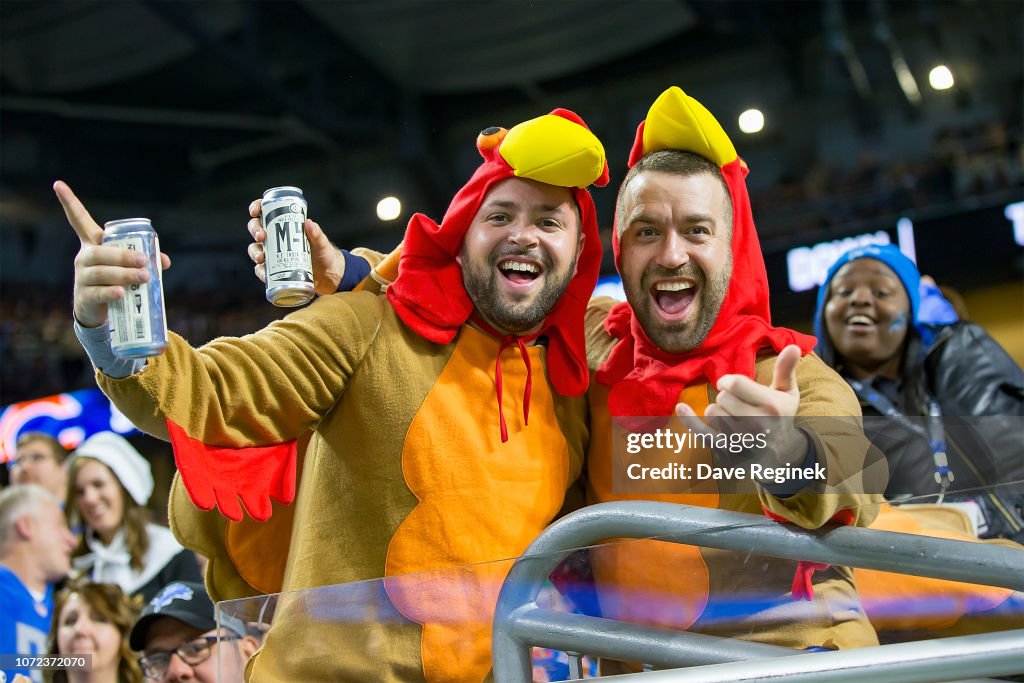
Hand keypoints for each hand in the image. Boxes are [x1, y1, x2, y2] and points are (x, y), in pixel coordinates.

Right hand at [54, 180, 170, 327]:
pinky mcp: (85, 296)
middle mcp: (84, 257)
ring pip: (100, 272)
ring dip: (123, 274)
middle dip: (123, 255)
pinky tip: (121, 292)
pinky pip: (98, 293)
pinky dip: (111, 292)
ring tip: (143, 277)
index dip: (69, 203)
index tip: (58, 184)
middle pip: (99, 252)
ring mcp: (82, 277)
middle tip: (144, 261)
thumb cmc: (116, 281)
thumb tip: (164, 260)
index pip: (78, 221)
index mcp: (93, 244)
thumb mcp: (127, 267)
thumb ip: (146, 260)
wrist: (100, 310)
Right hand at [247, 198, 345, 295]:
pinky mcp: (274, 271)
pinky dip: (260, 272)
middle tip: (261, 236)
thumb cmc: (326, 254)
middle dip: (255, 230)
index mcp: (285, 226)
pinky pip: (262, 270)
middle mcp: (276, 239)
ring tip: (261, 258)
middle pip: (257, 230)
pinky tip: (263, 273)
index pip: (266, 212)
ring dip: (254, 252)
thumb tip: (309, 222)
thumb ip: (317, 234)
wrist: (330, 276)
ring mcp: (273, 255)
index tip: (255, 212)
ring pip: (256, 250)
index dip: (256, 208)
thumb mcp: (322, 243)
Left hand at [675, 345, 805, 464]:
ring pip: (712, 412)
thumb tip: (794, 347)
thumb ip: (786, 369)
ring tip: (733, 416)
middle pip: (722, 397)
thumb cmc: (781, 417)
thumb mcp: (788, 393)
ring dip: (718, 410)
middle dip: (726, 396)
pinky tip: (681, 407)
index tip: (731, 384)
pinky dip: (689, 419)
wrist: (781, 456)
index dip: (728, 380)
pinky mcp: (726, 450)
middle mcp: (756, 423)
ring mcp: (740, 439)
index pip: (735, 383)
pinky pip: (701, 432)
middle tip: (738, 404)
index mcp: (771, 406)